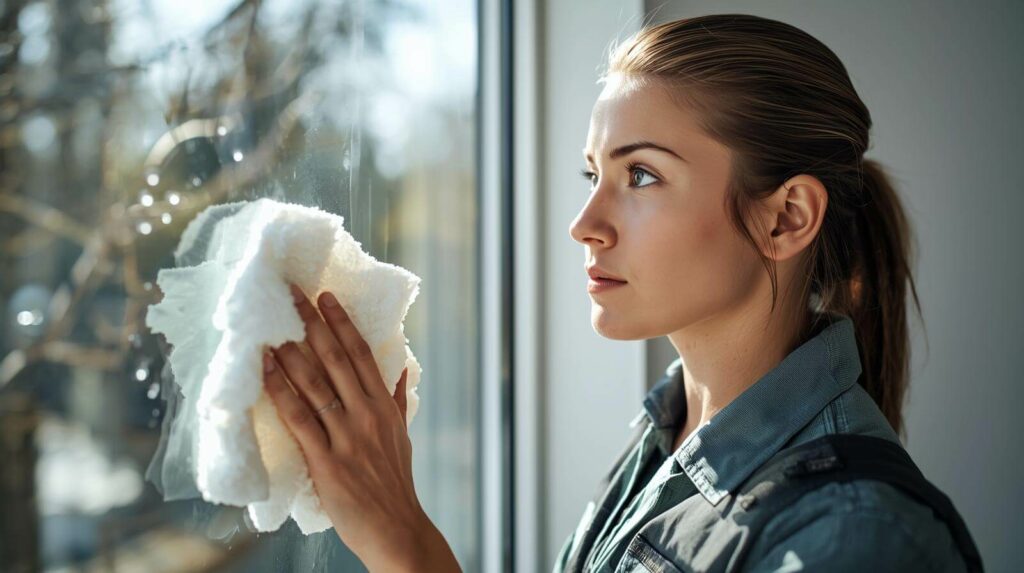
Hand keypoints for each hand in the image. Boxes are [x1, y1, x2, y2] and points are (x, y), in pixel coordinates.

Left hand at [261, 283, 459, 571]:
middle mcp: (366, 414)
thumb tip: (401, 370)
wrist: (397, 529)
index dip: (342, 323)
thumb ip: (397, 401)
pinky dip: (281, 390)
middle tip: (293, 294)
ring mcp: (347, 437)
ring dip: (292, 351)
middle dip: (313, 323)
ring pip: (315, 383)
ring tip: (274, 324)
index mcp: (384, 406)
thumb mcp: (403, 437)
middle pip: (336, 359)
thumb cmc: (396, 484)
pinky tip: (267, 369)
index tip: (327, 297)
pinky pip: (299, 418)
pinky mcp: (327, 461)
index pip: (362, 354)